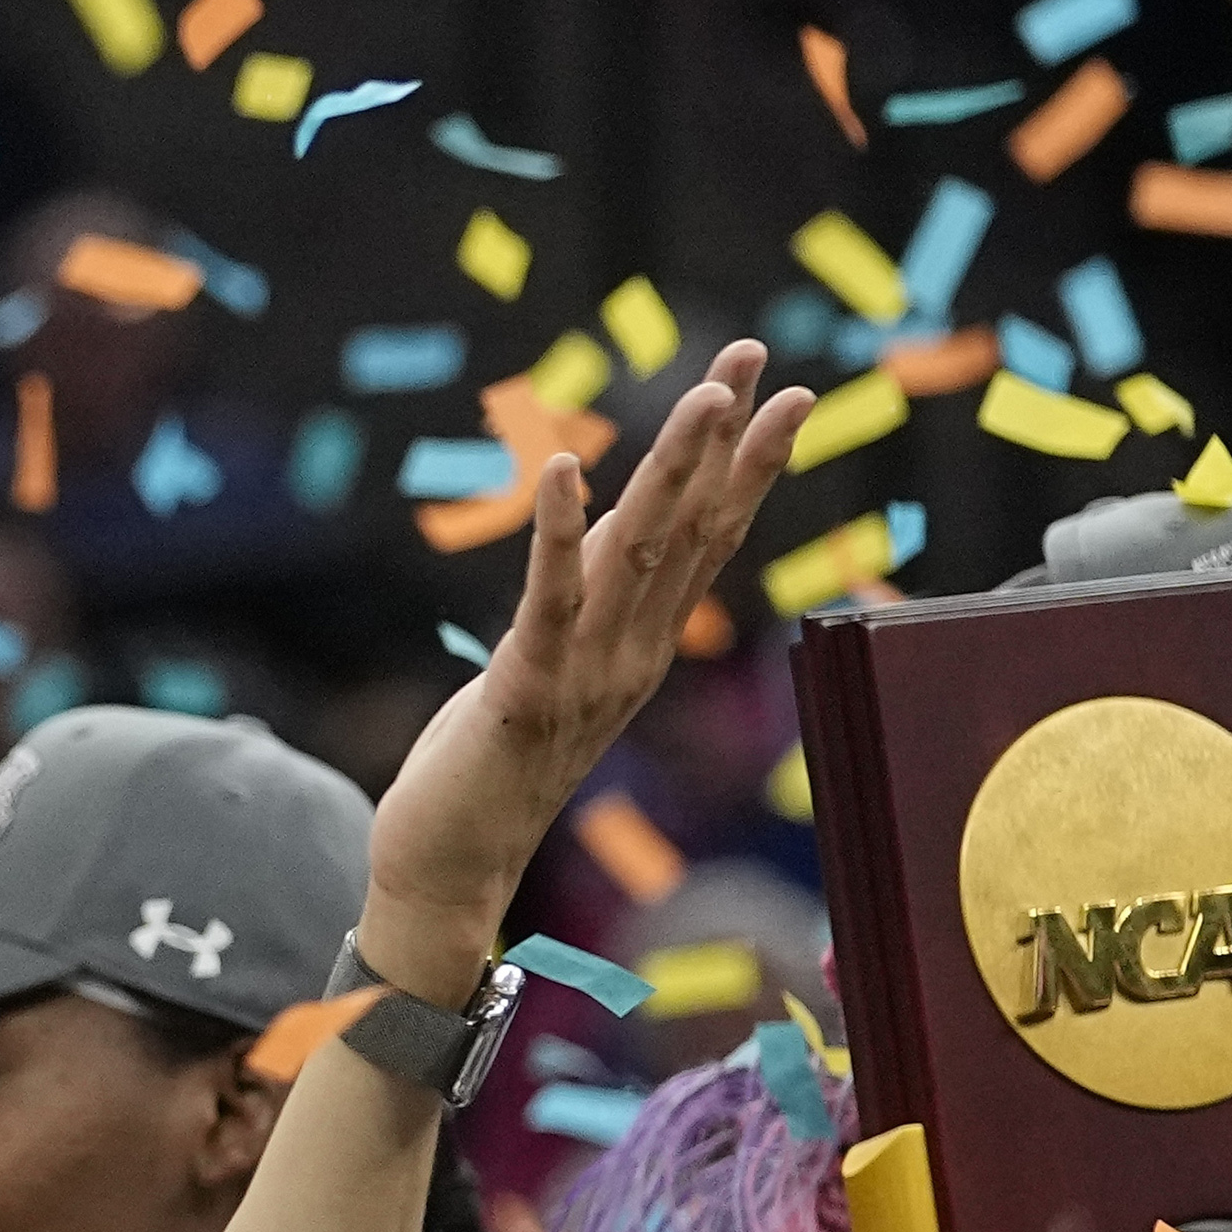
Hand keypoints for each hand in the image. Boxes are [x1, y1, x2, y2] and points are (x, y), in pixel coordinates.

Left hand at [357, 341, 807, 986]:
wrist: (453, 870)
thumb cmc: (489, 768)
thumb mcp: (547, 672)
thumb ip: (580, 609)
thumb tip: (598, 534)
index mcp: (641, 648)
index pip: (707, 540)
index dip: (745, 464)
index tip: (778, 392)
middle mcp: (631, 656)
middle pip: (692, 532)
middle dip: (726, 441)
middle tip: (755, 360)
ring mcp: (586, 675)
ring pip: (640, 554)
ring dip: (672, 470)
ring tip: (704, 395)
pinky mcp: (524, 690)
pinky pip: (548, 600)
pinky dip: (556, 531)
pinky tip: (560, 469)